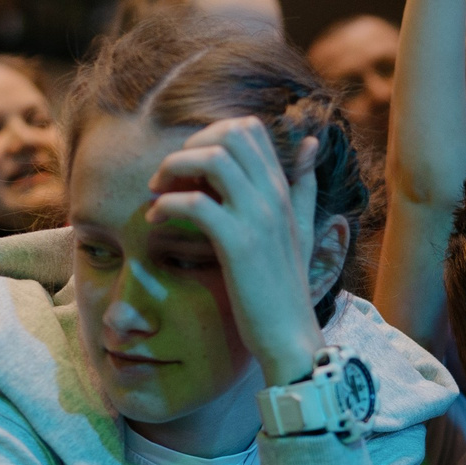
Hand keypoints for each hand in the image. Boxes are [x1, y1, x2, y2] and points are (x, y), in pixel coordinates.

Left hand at [149, 116, 325, 385]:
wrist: (291, 336)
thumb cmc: (287, 287)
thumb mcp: (301, 228)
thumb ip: (303, 186)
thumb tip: (309, 143)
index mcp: (283, 189)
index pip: (249, 129)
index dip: (211, 136)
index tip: (192, 168)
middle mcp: (273, 196)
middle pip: (230, 133)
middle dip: (190, 146)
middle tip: (171, 177)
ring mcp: (257, 217)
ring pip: (211, 158)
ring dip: (174, 167)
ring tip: (158, 193)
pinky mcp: (238, 244)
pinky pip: (194, 204)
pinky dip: (166, 205)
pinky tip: (156, 221)